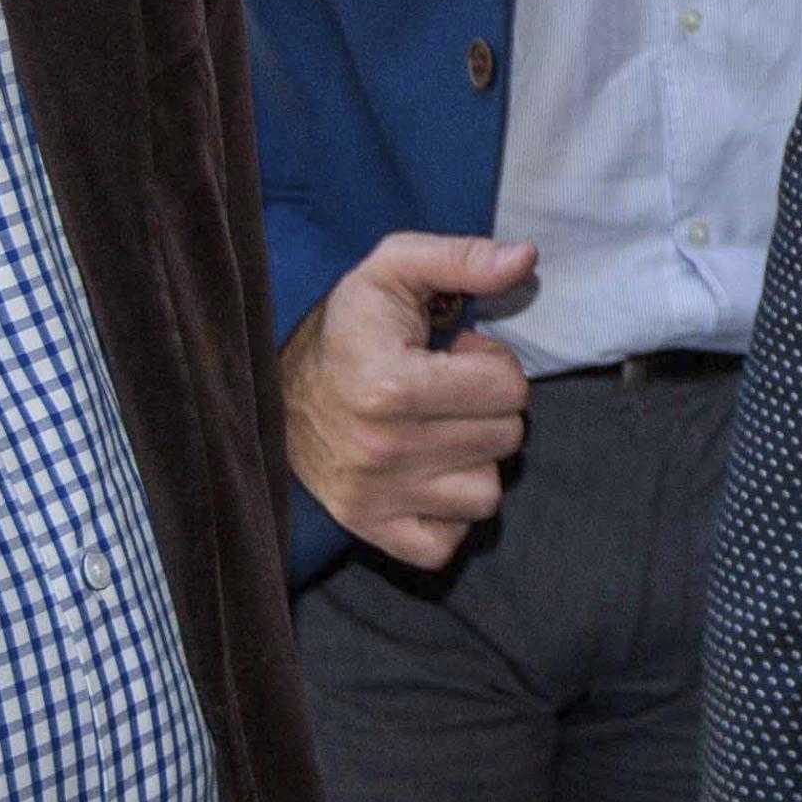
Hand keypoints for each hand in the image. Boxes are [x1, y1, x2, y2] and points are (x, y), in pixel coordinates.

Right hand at [279, 230, 536, 568]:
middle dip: (487, 409)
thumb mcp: (394, 268)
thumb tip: (527, 258)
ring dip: (474, 461)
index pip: (509, 388)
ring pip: (486, 494)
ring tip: (439, 431)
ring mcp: (377, 498)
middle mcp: (384, 450)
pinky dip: (447, 514)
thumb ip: (463, 257)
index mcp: (391, 386)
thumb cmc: (348, 326)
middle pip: (506, 439)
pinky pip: (447, 543)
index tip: (454, 356)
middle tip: (445, 392)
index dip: (491, 364)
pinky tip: (428, 474)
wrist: (274, 387)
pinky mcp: (370, 530)